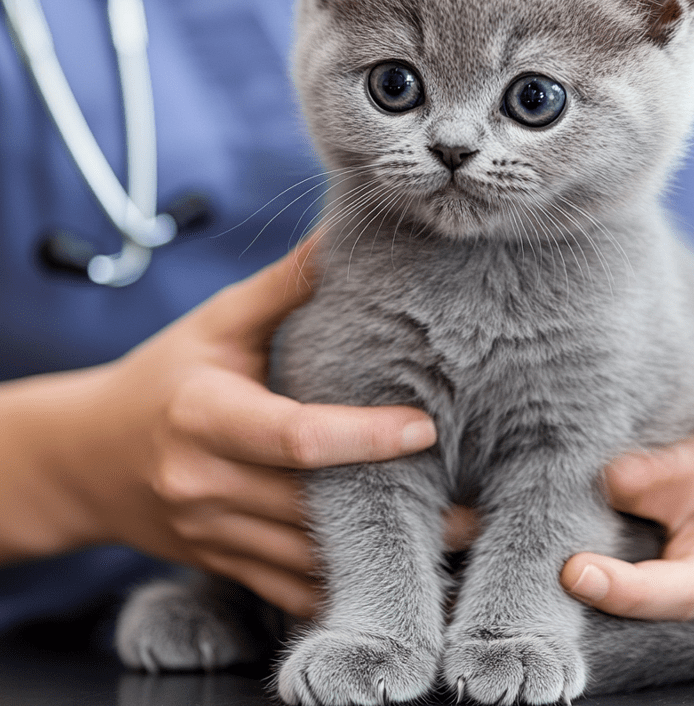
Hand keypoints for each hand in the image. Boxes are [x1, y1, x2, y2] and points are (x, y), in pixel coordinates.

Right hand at [13, 234, 435, 616]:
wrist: (88, 458)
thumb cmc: (162, 378)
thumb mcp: (214, 324)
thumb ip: (283, 284)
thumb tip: (344, 233)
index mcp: (205, 415)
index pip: (294, 436)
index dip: (364, 436)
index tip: (427, 428)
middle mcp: (206, 484)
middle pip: (313, 510)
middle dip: (398, 513)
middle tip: (476, 508)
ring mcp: (213, 533)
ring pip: (308, 562)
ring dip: (382, 558)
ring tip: (458, 542)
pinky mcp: (222, 563)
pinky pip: (290, 590)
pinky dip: (344, 586)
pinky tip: (397, 574)